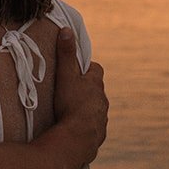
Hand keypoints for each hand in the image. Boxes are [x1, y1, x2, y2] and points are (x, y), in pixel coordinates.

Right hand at [53, 27, 107, 161]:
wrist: (79, 138)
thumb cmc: (71, 104)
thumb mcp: (65, 76)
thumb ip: (66, 54)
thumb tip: (67, 30)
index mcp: (96, 83)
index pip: (96, 69)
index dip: (86, 68)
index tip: (75, 69)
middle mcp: (103, 99)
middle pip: (96, 89)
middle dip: (86, 88)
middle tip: (69, 90)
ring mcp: (102, 117)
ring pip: (96, 108)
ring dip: (86, 107)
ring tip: (70, 111)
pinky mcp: (99, 134)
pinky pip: (94, 126)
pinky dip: (87, 125)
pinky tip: (76, 128)